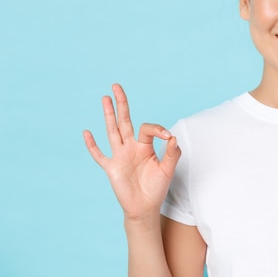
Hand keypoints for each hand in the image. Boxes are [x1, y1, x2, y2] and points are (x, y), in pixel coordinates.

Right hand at [83, 84, 180, 220]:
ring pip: (112, 131)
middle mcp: (131, 147)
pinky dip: (93, 145)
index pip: (148, 128)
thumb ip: (172, 154)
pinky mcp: (111, 168)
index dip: (158, 129)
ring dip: (108, 115)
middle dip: (122, 104)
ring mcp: (119, 156)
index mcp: (145, 146)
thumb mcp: (168, 170)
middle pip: (125, 121)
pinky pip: (99, 155)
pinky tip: (87, 133)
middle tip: (116, 86)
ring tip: (105, 98)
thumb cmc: (156, 188)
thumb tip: (173, 137)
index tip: (167, 137)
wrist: (145, 207)